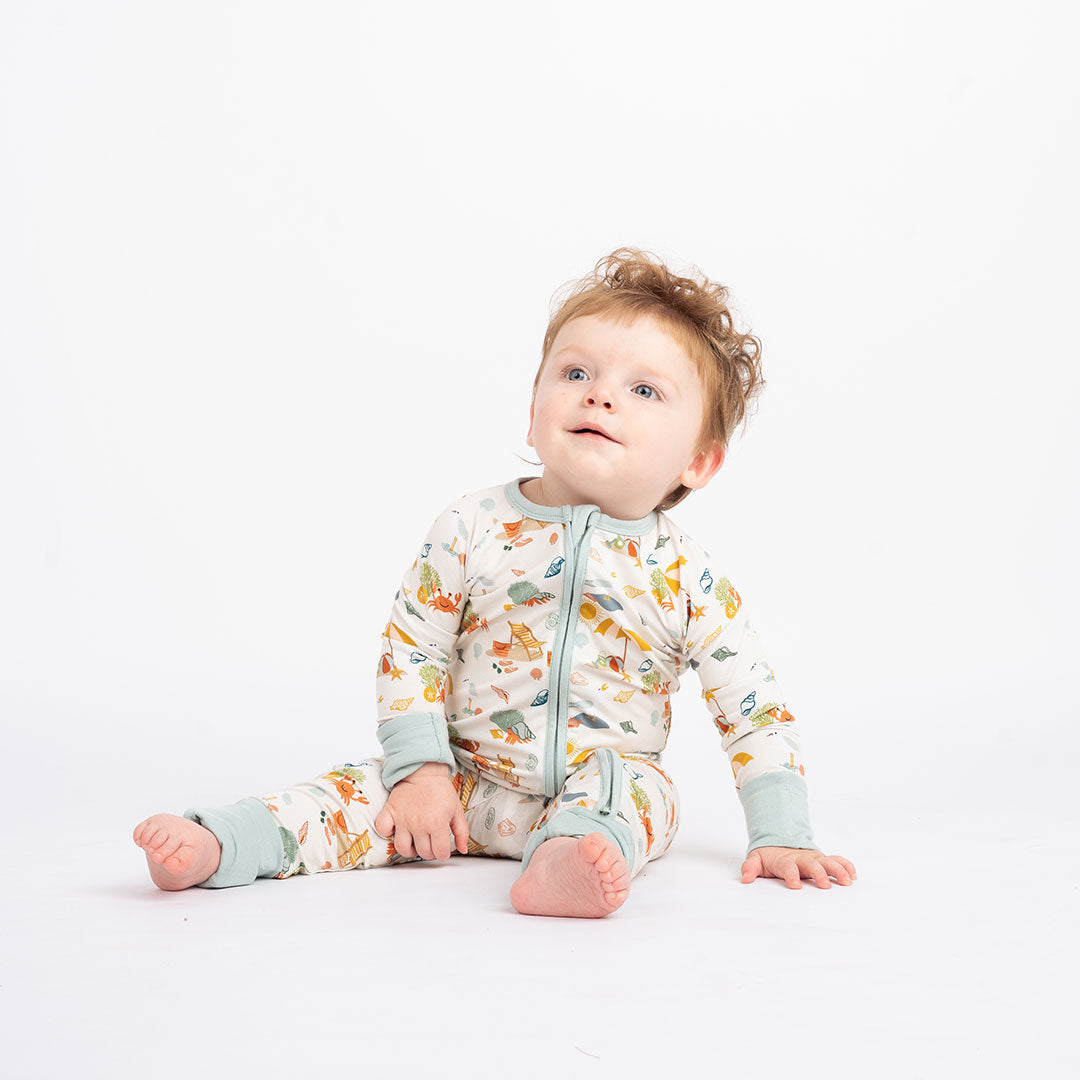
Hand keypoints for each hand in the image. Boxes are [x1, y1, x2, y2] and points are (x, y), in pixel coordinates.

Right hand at [374, 762, 468, 860]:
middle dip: (429, 853)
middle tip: (431, 844)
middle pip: (423, 853)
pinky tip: (396, 830)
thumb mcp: (457, 810)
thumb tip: (462, 850)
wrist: (424, 771)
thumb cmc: (441, 790)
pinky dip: (387, 833)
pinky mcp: (390, 812)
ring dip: (409, 850)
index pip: (440, 853)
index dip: (443, 854)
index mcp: (437, 824)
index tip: (442, 849)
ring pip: (402, 848)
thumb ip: (462, 832)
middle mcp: (419, 824)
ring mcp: (403, 819)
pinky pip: (383, 829)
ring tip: (415, 843)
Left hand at [741, 846, 855, 888]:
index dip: (791, 876)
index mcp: (784, 860)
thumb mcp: (756, 860)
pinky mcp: (822, 859)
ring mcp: (814, 858)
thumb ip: (750, 868)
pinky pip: (837, 860)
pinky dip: (846, 866)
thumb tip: (745, 879)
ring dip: (838, 870)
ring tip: (847, 881)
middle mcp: (802, 858)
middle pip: (812, 864)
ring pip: (827, 862)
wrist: (779, 841)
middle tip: (825, 885)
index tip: (796, 886)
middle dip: (819, 874)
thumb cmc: (769, 856)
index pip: (788, 867)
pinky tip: (853, 875)